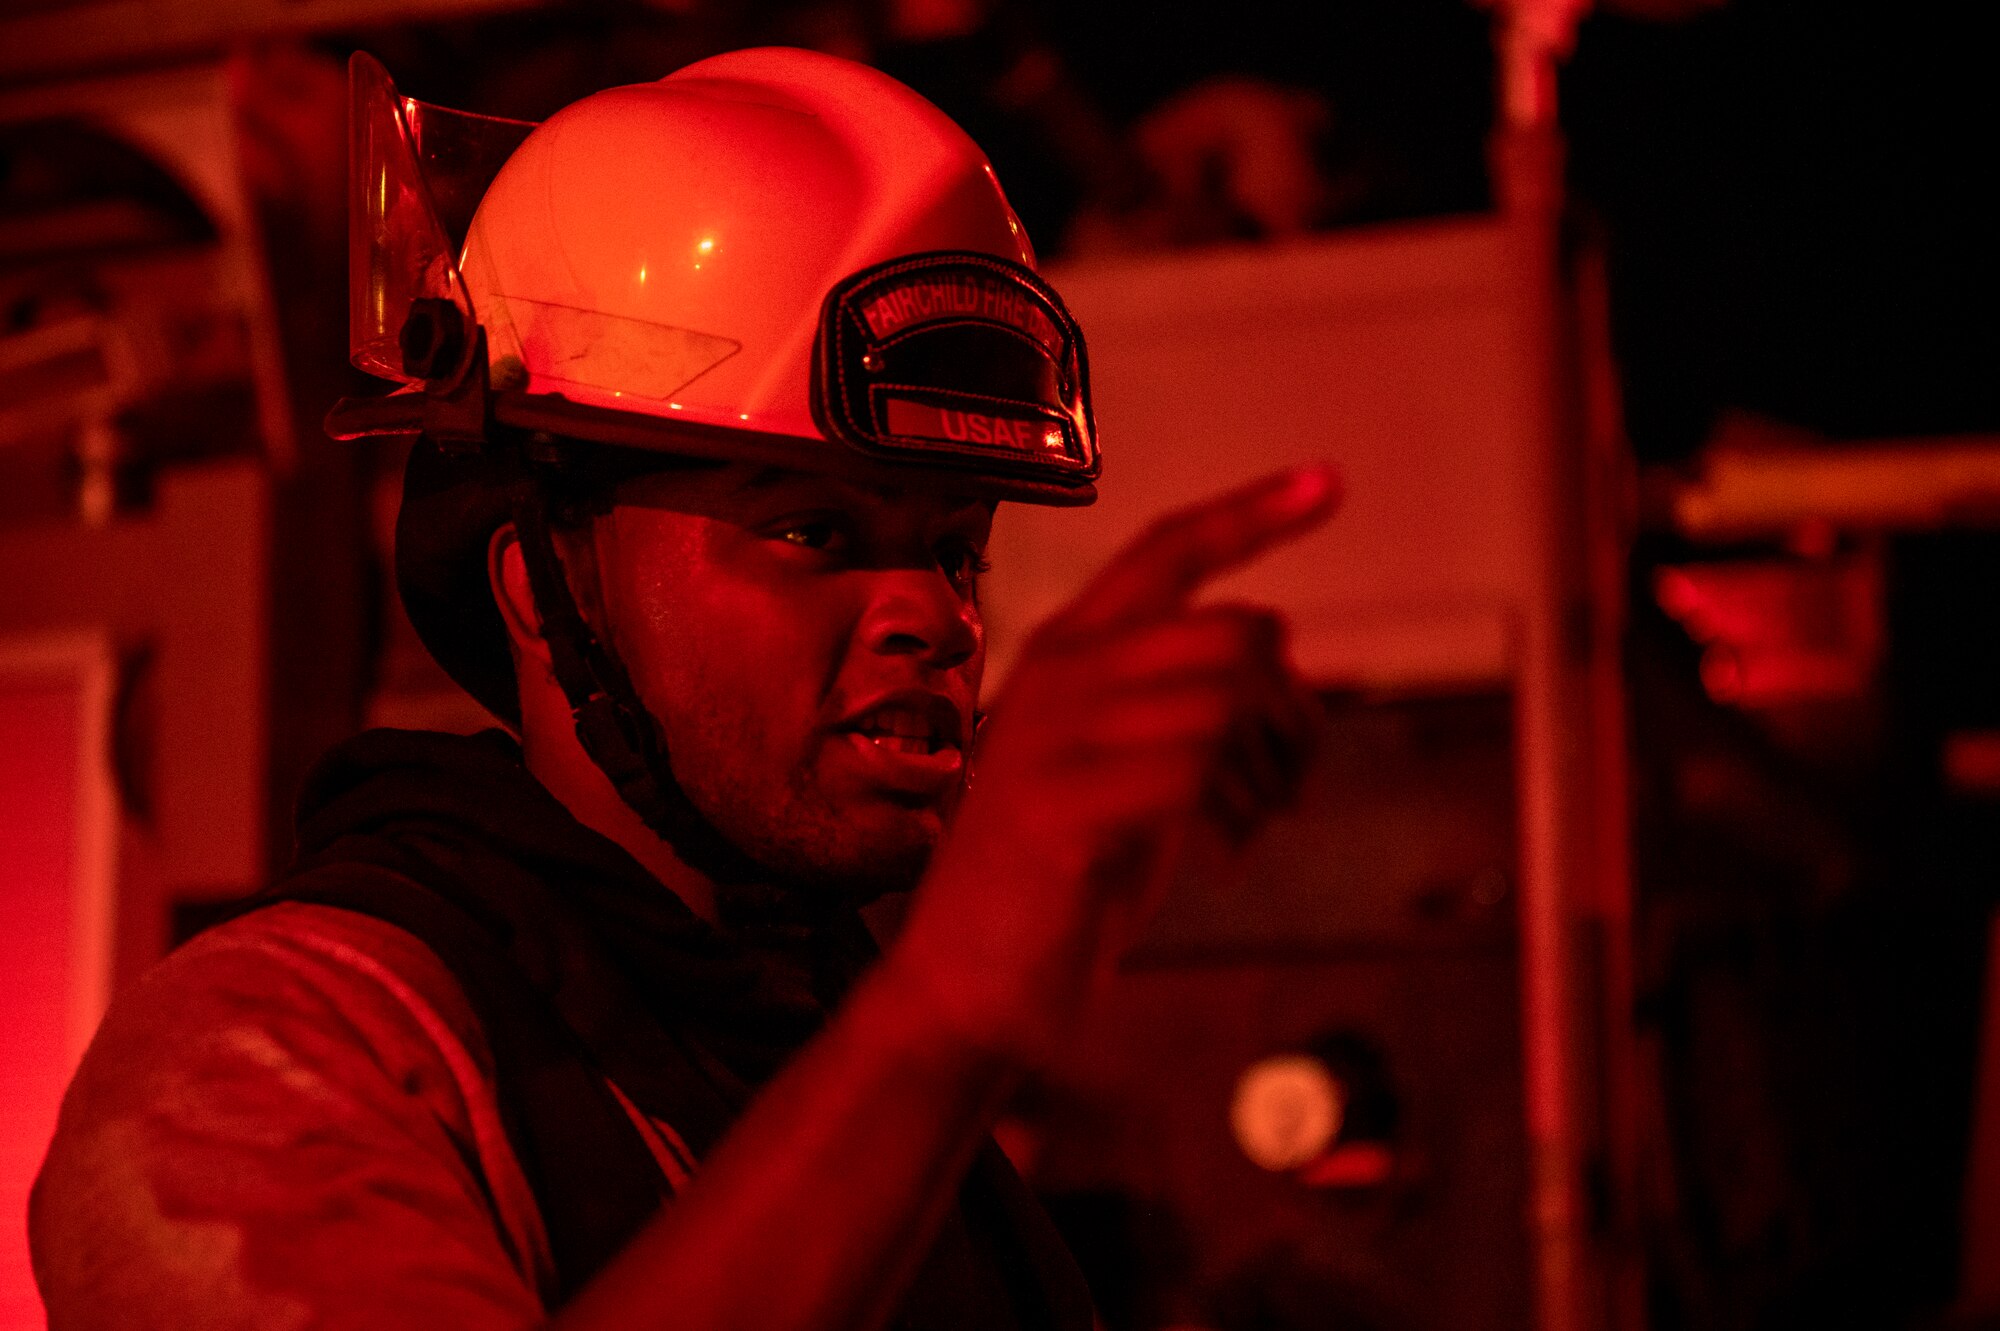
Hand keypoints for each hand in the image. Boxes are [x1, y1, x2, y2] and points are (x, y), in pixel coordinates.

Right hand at [888, 465, 1340, 1068]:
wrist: (968, 984)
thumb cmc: (1056, 881)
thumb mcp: (1127, 769)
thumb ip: (1182, 707)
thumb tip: (1279, 671)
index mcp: (1069, 653)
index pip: (1167, 550)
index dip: (1251, 513)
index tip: (1325, 483)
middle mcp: (1058, 674)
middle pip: (1232, 632)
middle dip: (1291, 711)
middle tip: (1289, 782)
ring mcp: (1052, 736)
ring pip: (1224, 700)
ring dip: (1270, 773)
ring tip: (1254, 824)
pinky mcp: (1060, 805)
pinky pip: (1193, 770)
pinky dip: (1236, 815)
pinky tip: (1222, 852)